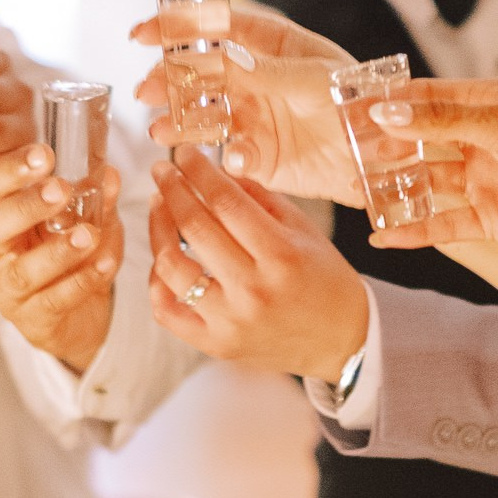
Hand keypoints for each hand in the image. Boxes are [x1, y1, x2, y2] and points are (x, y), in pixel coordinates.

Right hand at [0, 144, 120, 371]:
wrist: (79, 321)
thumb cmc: (71, 263)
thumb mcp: (87, 224)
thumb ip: (96, 201)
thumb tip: (110, 174)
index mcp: (1, 219)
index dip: (11, 170)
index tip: (42, 154)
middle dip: (25, 205)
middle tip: (59, 189)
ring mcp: (9, 290)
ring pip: (22, 271)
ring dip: (56, 250)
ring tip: (87, 234)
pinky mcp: (32, 320)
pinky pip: (53, 301)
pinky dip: (80, 281)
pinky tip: (104, 264)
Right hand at [131, 0, 366, 201]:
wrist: (384, 153)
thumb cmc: (358, 100)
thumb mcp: (312, 78)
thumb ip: (262, 72)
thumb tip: (217, 57)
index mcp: (271, 45)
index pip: (216, 28)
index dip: (178, 28)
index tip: (144, 34)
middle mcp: (257, 78)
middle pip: (201, 74)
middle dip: (170, 82)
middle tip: (147, 92)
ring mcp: (255, 116)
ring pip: (206, 115)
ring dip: (181, 121)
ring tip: (161, 129)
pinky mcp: (260, 155)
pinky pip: (231, 153)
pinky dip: (222, 156)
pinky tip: (226, 157)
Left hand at [148, 153, 369, 375]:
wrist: (341, 340)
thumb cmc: (324, 280)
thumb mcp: (304, 230)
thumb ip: (260, 198)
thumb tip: (217, 170)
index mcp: (281, 255)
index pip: (227, 202)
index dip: (199, 172)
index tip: (184, 153)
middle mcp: (253, 290)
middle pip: (195, 228)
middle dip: (172, 190)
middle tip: (163, 171)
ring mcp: (230, 321)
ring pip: (171, 267)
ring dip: (158, 229)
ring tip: (160, 207)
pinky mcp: (215, 343)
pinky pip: (167, 310)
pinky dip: (157, 281)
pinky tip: (163, 256)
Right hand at [363, 77, 497, 258]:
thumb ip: (443, 123)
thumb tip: (389, 113)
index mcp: (490, 104)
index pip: (428, 98)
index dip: (390, 102)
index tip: (351, 107)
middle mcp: (483, 141)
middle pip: (421, 141)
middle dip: (385, 145)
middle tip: (344, 150)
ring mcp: (484, 181)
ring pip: (428, 182)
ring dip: (394, 186)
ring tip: (355, 188)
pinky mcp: (490, 220)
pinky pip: (442, 223)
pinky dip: (413, 228)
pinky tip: (383, 234)